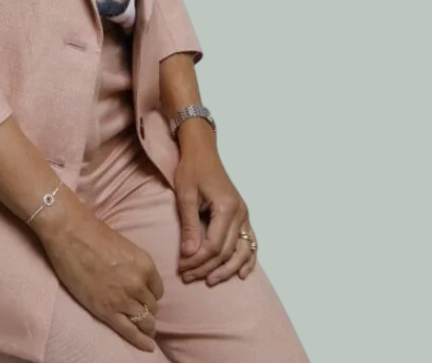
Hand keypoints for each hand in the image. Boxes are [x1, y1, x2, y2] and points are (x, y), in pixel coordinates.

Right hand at [34, 190, 163, 352]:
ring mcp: (123, 299)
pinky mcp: (106, 310)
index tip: (146, 298)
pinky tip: (147, 346)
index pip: (157, 289)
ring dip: (145, 326)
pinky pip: (129, 331)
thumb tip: (133, 277)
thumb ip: (133, 265)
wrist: (69, 233)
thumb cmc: (92, 233)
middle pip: (151, 306)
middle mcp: (138, 283)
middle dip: (148, 310)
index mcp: (144, 264)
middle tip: (142, 313)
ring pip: (144, 321)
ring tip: (145, 331)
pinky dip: (140, 341)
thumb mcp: (123, 246)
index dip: (151, 295)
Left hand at [173, 121, 257, 285]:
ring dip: (227, 269)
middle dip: (207, 268)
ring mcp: (244, 214)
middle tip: (188, 277)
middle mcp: (240, 213)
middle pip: (226, 252)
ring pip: (242, 252)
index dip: (197, 261)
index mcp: (226, 208)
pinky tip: (242, 274)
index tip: (181, 269)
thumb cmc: (191, 169)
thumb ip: (189, 225)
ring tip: (210, 281)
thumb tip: (188, 255)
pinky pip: (250, 242)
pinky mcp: (243, 215)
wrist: (202, 150)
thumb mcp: (185, 195)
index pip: (213, 246)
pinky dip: (247, 259)